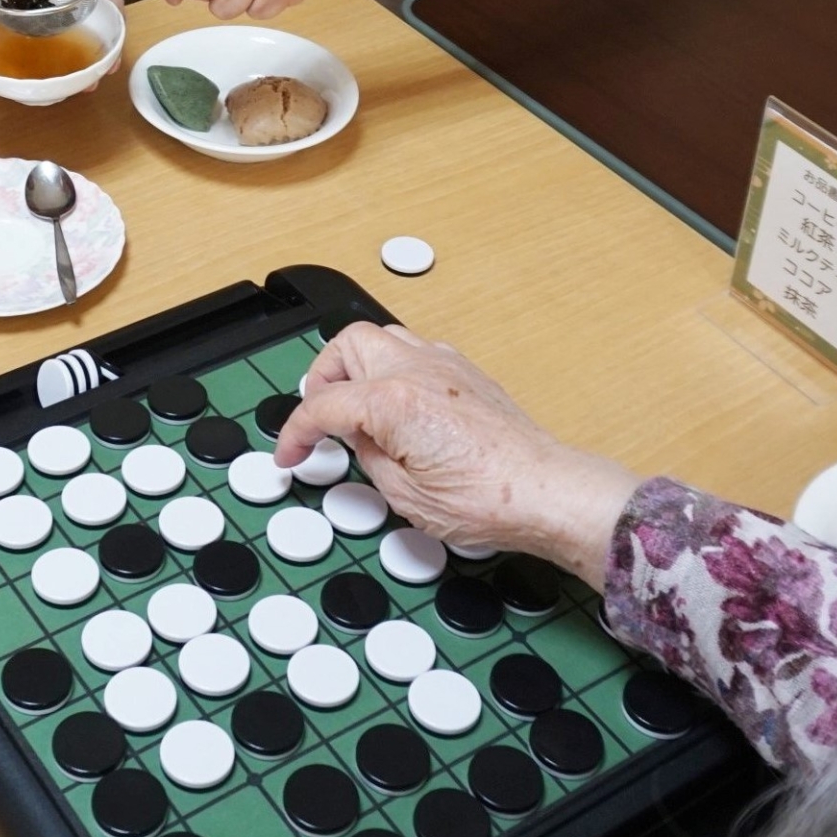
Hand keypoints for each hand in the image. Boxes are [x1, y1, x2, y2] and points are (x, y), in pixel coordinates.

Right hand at [272, 323, 639, 587]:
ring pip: (382, 337)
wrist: (546, 492)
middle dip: (323, 378)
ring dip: (358, 367)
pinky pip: (413, 351)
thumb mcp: (404, 494)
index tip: (290, 455)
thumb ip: (369, 456)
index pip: (324, 404)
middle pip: (347, 344)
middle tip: (320, 418)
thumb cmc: (489, 499)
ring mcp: (444, 365)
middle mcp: (417, 368)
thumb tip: (358, 438)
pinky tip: (395, 408)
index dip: (296, 433)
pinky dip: (391, 371)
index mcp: (394, 401)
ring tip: (354, 409)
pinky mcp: (466, 372)